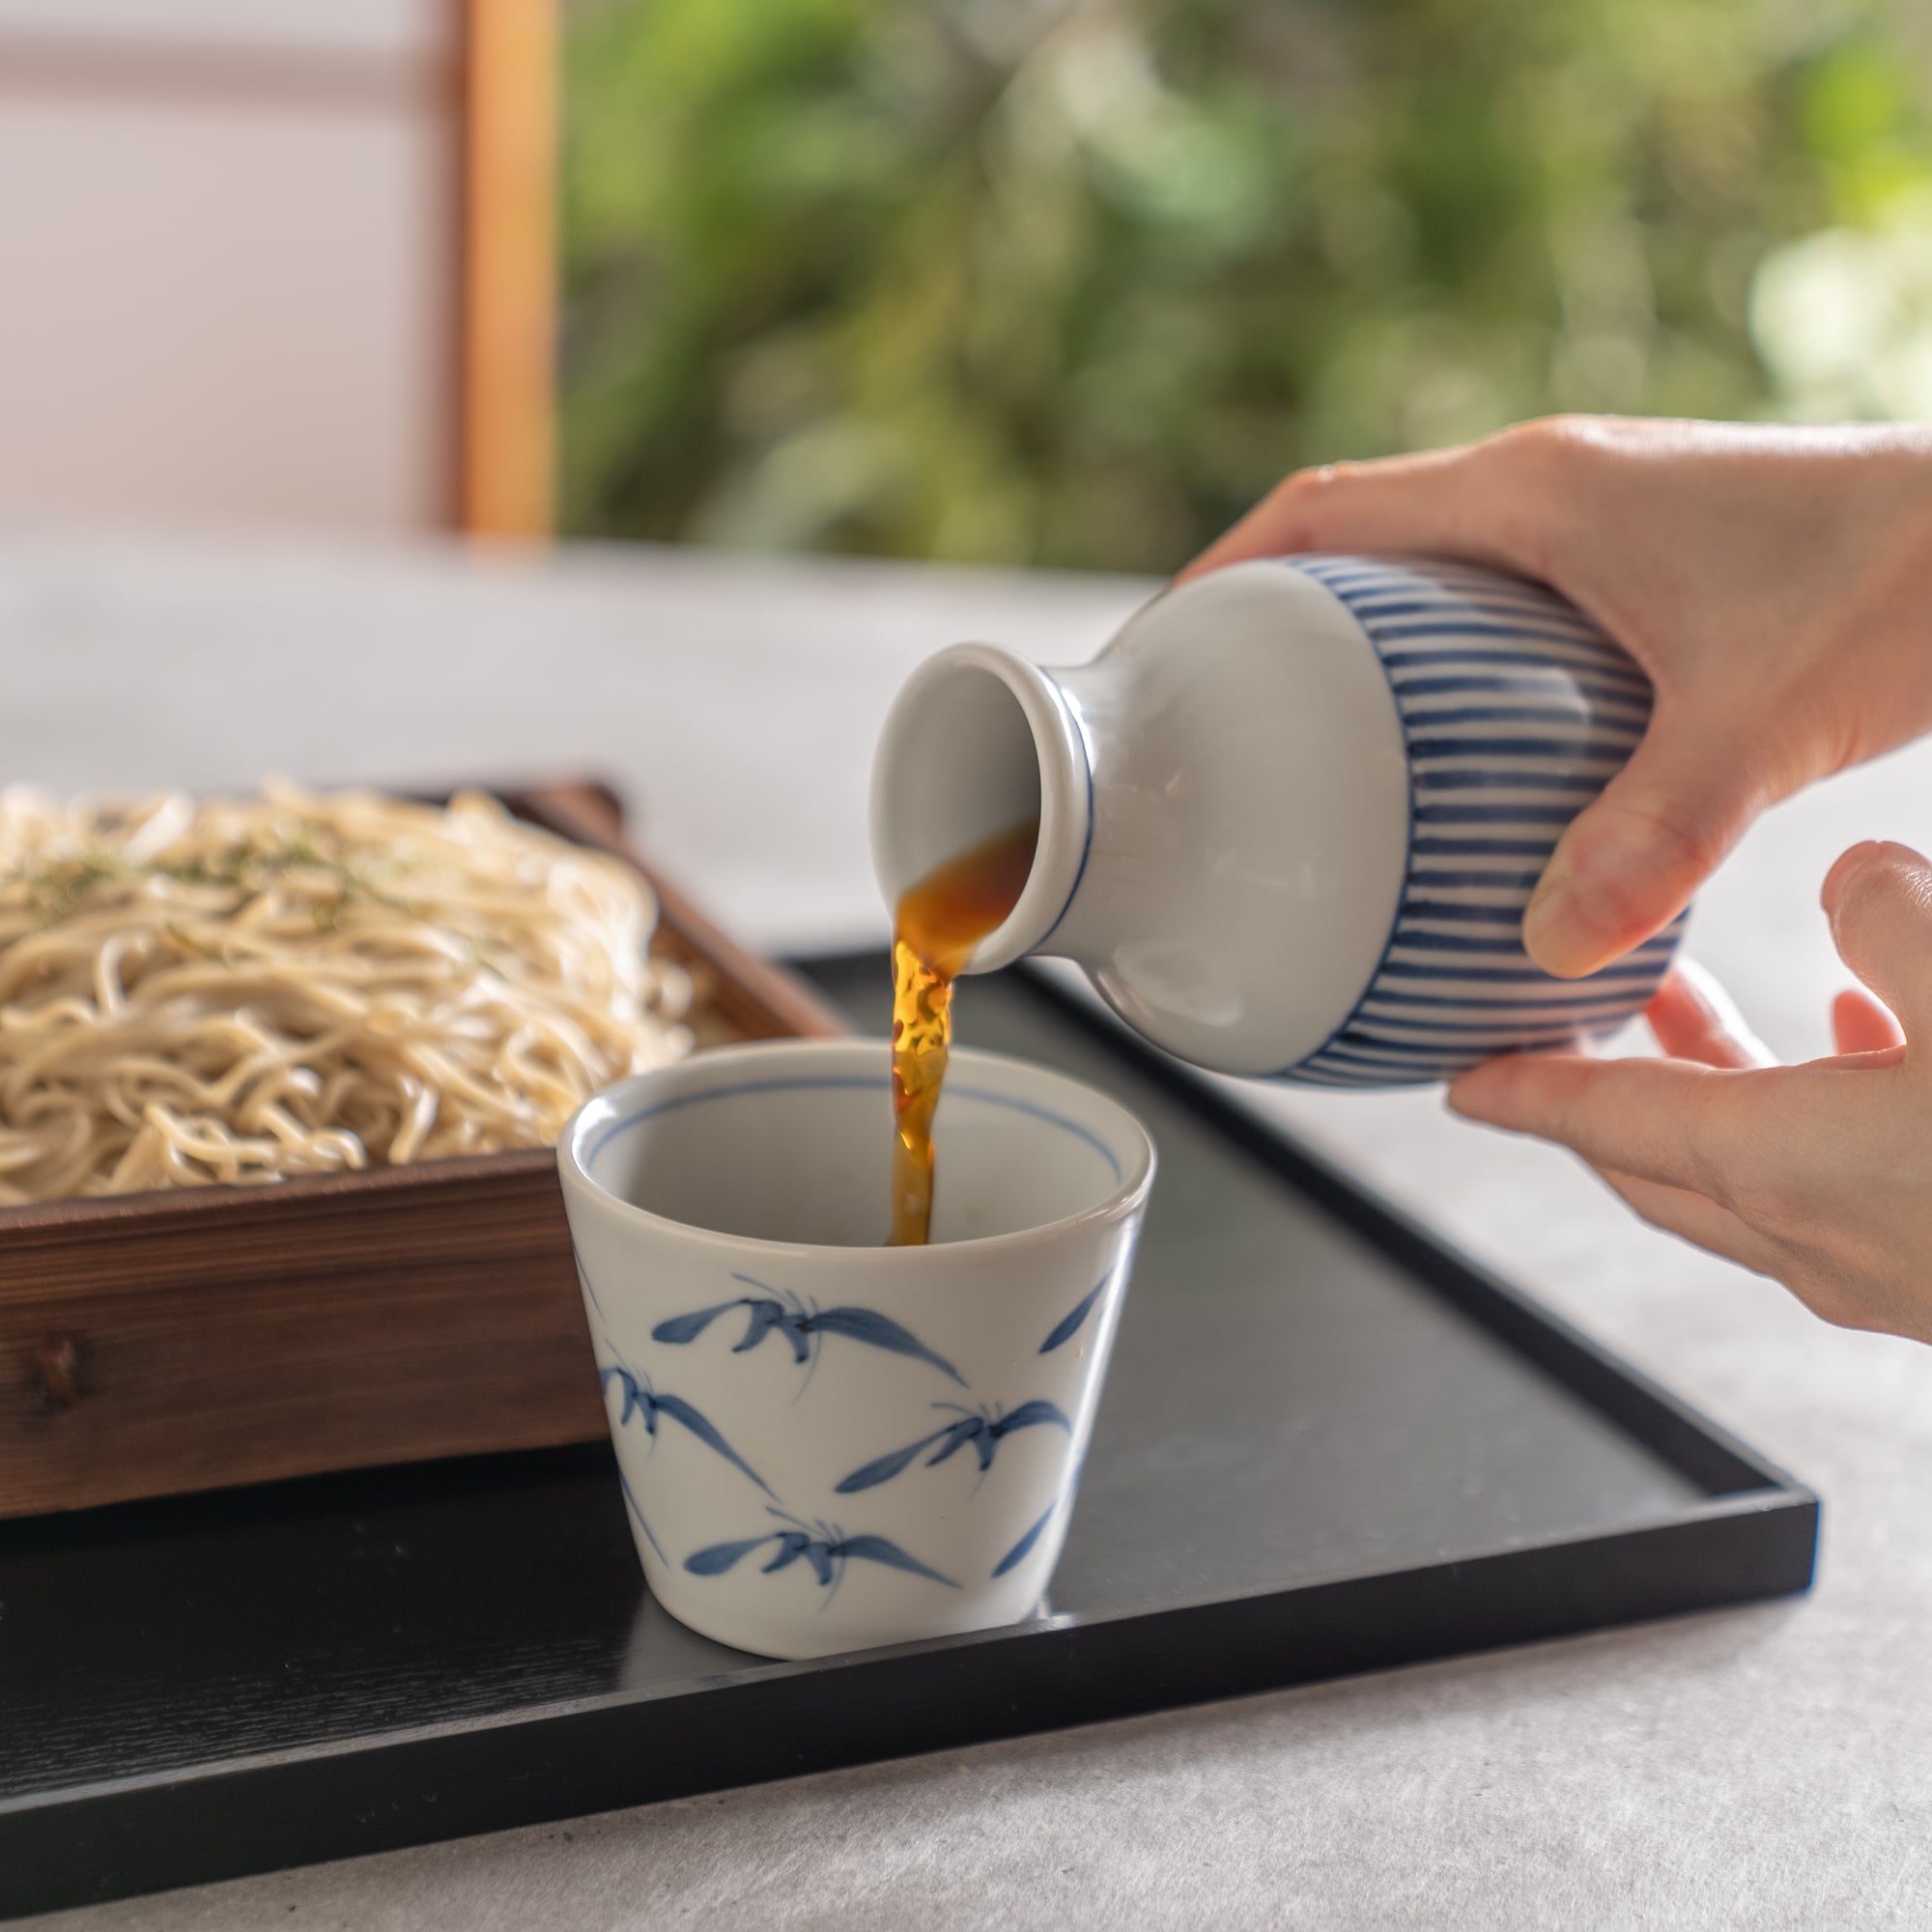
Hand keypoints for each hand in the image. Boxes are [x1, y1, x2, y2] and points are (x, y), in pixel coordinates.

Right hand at [1181, 418, 1931, 976]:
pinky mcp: (1637, 563)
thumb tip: (1549, 946)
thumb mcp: (1762, 721)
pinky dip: (1439, 675)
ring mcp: (1593, 521)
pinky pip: (1490, 611)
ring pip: (1422, 577)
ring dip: (1351, 648)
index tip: (1151, 656)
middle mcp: (1548, 491)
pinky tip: (1450, 768)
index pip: (1320, 511)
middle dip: (1265, 623)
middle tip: (1210, 728)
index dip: (1216, 578)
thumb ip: (1654, 833)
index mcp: (1534, 494)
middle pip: (1350, 543)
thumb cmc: (1904, 579)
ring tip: (1299, 756)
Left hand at [1446, 842, 1931, 1343]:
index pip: (1609, 1121)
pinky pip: (1847, 1189)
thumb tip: (1844, 875)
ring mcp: (1891, 1276)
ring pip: (1752, 1174)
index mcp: (1783, 1170)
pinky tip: (1865, 1043)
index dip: (1528, 1089)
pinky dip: (1817, 1115)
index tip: (1463, 1080)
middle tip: (1573, 1013)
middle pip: (1659, 1157)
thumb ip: (1892, 922)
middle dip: (1602, 1084)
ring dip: (1712, 1087)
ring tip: (1695, 1008)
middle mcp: (1817, 1242)